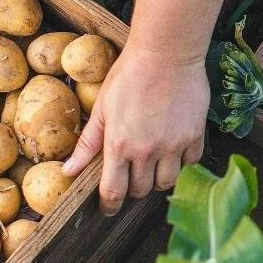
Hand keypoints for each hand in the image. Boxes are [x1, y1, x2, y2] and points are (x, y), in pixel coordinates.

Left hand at [62, 44, 208, 214]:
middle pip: (141, 190)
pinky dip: (182, 162)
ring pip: (167, 183)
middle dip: (133, 188)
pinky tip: (173, 148)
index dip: (109, 206)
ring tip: (152, 163)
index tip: (108, 209)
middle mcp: (147, 151)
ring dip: (157, 178)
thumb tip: (67, 171)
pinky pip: (190, 163)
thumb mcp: (102, 107)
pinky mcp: (194, 136)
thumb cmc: (129, 74)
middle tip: (130, 175)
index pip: (113, 192)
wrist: (166, 52)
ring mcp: (173, 145)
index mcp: (119, 145)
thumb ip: (87, 143)